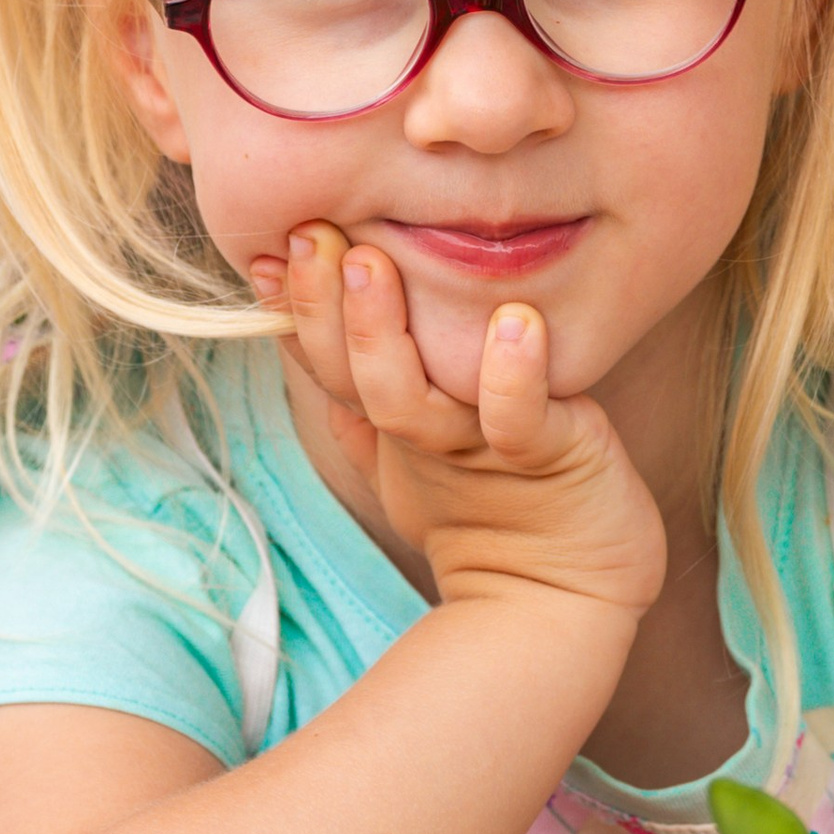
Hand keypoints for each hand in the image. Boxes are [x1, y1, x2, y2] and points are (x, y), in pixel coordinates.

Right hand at [270, 224, 666, 622]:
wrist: (563, 598)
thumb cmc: (494, 515)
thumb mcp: (416, 460)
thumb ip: (364, 417)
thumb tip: (306, 357)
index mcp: (394, 423)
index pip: (327, 362)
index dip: (294, 312)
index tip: (270, 250)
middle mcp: (424, 437)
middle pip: (354, 377)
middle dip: (322, 308)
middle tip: (310, 235)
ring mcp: (476, 450)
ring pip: (409, 401)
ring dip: (383, 334)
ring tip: (373, 264)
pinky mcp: (542, 459)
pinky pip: (519, 418)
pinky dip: (513, 376)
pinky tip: (516, 323)